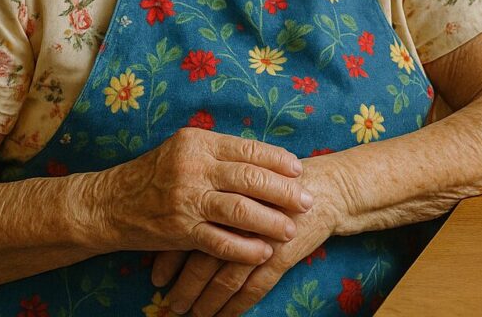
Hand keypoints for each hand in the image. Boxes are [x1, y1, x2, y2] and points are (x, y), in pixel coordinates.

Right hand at [100, 128, 313, 264]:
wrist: (110, 204)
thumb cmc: (155, 174)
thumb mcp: (184, 150)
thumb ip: (219, 152)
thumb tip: (266, 157)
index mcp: (198, 142)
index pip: (248, 149)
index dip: (278, 160)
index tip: (299, 170)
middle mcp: (193, 167)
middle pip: (250, 178)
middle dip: (283, 191)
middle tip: (307, 200)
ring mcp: (186, 199)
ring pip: (239, 210)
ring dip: (270, 221)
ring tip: (290, 229)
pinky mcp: (179, 230)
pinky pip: (219, 241)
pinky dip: (244, 248)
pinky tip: (263, 252)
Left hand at [153, 154, 348, 315]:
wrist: (325, 189)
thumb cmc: (282, 183)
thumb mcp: (246, 179)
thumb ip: (217, 193)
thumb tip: (181, 216)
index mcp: (226, 194)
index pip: (188, 229)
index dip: (169, 255)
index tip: (156, 276)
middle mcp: (240, 217)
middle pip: (202, 257)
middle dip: (184, 285)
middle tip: (169, 303)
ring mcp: (260, 238)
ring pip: (225, 278)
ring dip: (206, 301)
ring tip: (192, 314)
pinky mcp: (280, 255)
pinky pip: (252, 288)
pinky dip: (235, 306)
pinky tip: (223, 316)